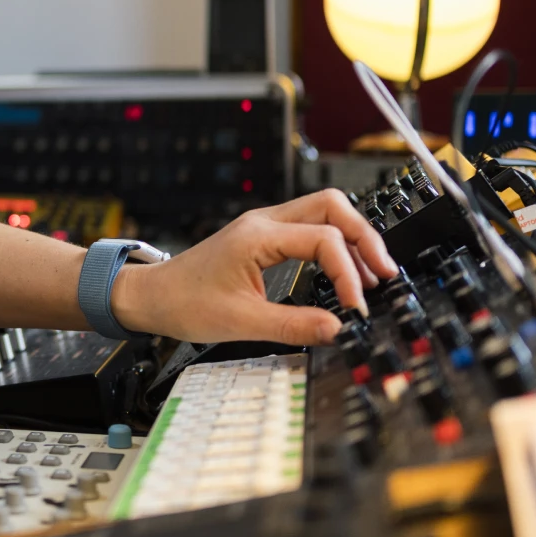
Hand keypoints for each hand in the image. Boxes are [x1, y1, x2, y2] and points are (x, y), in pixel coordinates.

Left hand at [109, 189, 398, 346]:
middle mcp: (264, 222)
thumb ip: (292, 325)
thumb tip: (337, 330)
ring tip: (371, 274)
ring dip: (352, 238)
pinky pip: (309, 227)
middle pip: (332, 206)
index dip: (348, 272)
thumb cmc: (184, 304)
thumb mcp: (240, 323)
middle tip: (384, 272)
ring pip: (323, 212)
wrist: (151, 296)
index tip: (356, 306)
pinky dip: (334, 244)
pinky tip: (344, 270)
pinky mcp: (263, 237)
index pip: (323, 239)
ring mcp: (264, 226)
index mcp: (258, 236)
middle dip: (364, 236)